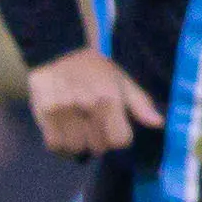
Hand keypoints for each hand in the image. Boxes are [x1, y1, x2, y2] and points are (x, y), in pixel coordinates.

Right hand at [24, 47, 163, 156]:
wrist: (58, 52)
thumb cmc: (95, 69)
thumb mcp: (122, 81)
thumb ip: (141, 104)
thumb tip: (158, 123)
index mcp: (110, 98)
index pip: (120, 140)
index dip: (118, 137)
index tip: (113, 128)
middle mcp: (87, 105)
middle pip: (98, 147)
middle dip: (98, 140)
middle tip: (93, 125)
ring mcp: (64, 110)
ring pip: (76, 148)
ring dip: (79, 143)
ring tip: (77, 128)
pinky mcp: (44, 114)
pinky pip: (55, 145)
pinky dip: (61, 144)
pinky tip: (64, 132)